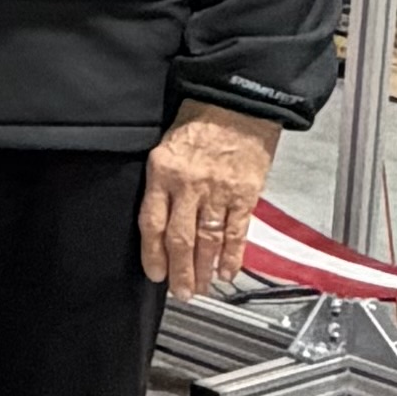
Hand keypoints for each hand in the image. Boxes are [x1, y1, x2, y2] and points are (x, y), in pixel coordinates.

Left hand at [140, 101, 278, 293]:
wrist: (238, 102)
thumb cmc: (200, 121)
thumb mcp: (166, 147)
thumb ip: (162, 184)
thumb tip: (158, 222)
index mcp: (162, 172)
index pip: (151, 222)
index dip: (152, 253)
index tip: (155, 274)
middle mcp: (189, 185)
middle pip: (180, 238)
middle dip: (180, 271)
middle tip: (181, 293)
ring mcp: (219, 190)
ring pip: (209, 240)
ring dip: (205, 269)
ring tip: (202, 287)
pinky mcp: (245, 193)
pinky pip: (237, 231)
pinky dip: (233, 255)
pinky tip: (228, 271)